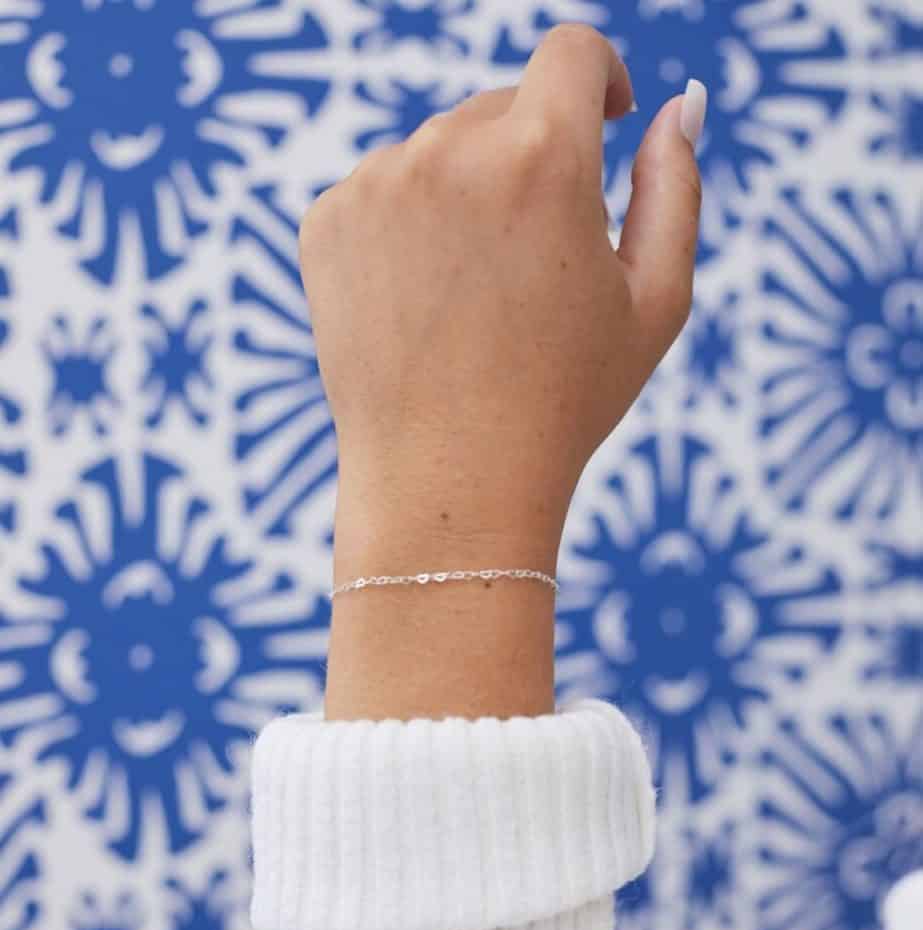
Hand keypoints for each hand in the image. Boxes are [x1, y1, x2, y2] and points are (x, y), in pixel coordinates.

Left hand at [299, 23, 705, 557]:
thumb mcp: (655, 302)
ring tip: (476, 298)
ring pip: (438, 152)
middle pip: (502, 110)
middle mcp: (449, 150)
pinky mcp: (325, 221)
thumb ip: (675, 188)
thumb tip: (677, 107)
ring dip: (466, 195)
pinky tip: (423, 303)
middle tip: (538, 260)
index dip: (598, 77)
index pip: (572, 54)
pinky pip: (381, 191)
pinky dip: (408, 227)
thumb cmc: (564, 401)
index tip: (605, 112)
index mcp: (542, 158)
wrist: (448, 480)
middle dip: (532, 161)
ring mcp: (375, 184)